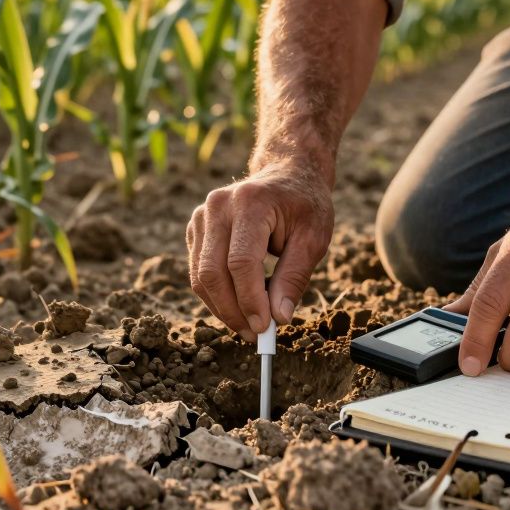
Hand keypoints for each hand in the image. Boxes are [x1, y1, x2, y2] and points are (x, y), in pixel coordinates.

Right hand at [187, 161, 333, 340]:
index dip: (250, 299)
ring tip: (249, 325)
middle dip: (232, 310)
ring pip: (200, 276)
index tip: (265, 327)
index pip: (240, 262)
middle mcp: (218, 206)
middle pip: (212, 271)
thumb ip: (294, 277)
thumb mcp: (313, 239)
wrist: (287, 173)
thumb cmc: (304, 205)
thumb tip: (278, 317)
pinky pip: (198, 271)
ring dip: (222, 308)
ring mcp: (202, 215)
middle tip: (255, 335)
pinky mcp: (196, 228)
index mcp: (250, 202)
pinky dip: (216, 295)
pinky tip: (239, 305)